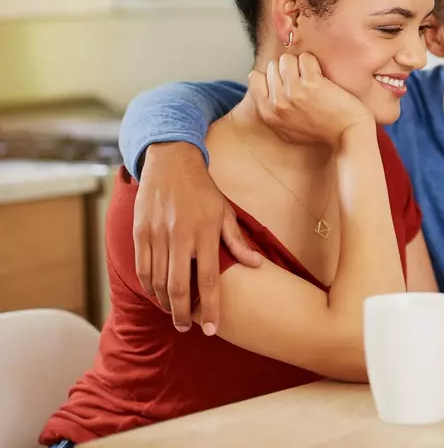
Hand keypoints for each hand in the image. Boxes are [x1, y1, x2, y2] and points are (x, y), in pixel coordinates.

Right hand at [133, 142, 262, 333]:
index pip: (209, 280)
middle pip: (178, 287)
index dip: (210, 308)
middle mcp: (180, 236)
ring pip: (157, 281)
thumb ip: (237, 241)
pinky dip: (148, 287)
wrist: (171, 163)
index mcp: (205, 233)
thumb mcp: (225, 211)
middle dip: (182, 314)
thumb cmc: (203, 190)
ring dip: (164, 303)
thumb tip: (256, 265)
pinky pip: (142, 268)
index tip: (211, 329)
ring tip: (174, 314)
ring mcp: (157, 235)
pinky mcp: (140, 232)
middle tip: (187, 328)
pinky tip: (157, 295)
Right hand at [248, 52, 373, 144]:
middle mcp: (278, 103)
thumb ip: (274, 111)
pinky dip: (314, 63)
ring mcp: (293, 92)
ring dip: (300, 64)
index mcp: (269, 114)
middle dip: (288, 69)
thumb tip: (267, 90)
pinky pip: (305, 58)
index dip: (272, 75)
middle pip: (272, 66)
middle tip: (303, 80)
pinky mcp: (312, 84)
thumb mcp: (288, 130)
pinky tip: (322, 76)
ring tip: (312, 77)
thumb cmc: (323, 132)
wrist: (348, 135)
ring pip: (287, 59)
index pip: (255, 78)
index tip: (286, 80)